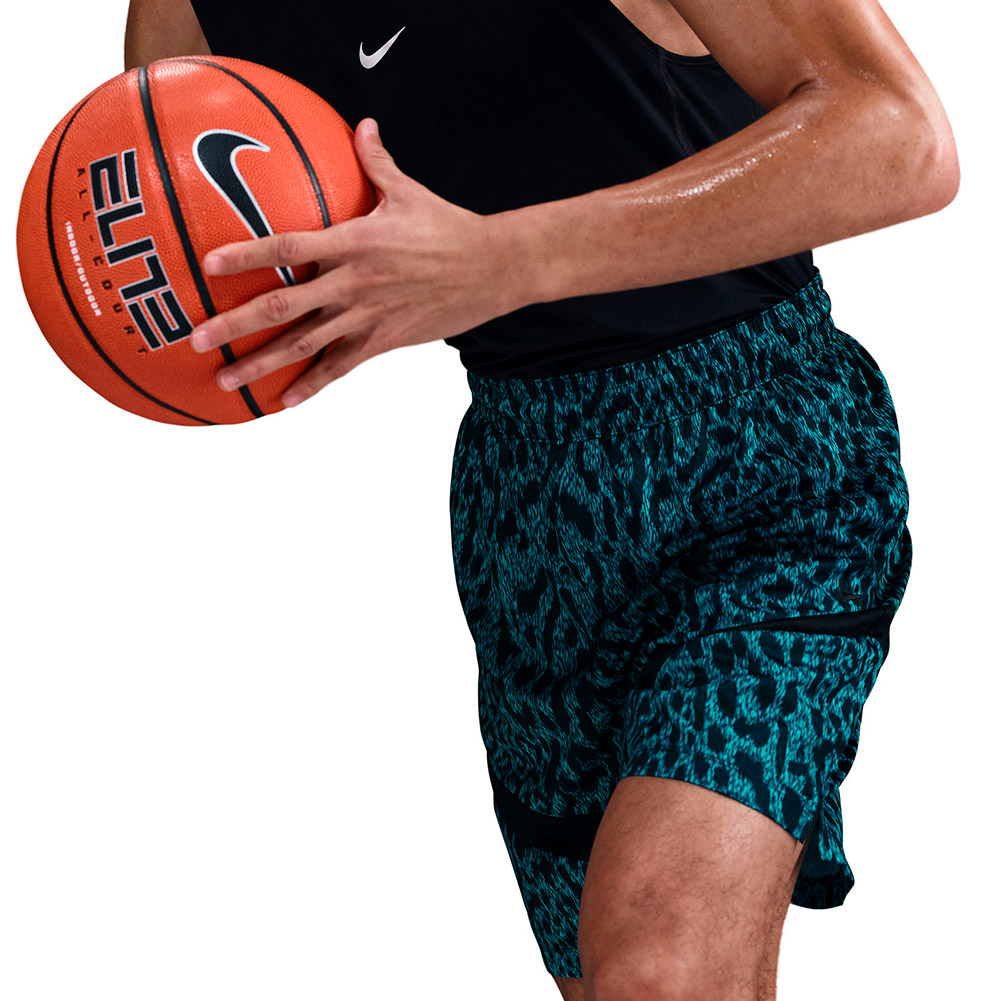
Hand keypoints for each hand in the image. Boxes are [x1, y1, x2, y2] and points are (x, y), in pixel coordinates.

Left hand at [189, 118, 530, 407]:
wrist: (493, 270)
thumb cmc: (450, 228)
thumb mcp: (410, 192)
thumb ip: (376, 163)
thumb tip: (361, 126)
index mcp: (355, 242)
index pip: (289, 248)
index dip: (246, 255)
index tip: (207, 265)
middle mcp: (354, 283)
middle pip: (284, 307)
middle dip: (236, 324)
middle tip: (196, 337)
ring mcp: (368, 317)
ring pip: (305, 345)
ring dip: (262, 364)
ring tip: (224, 378)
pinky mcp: (384, 341)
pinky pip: (341, 368)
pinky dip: (311, 385)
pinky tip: (283, 401)